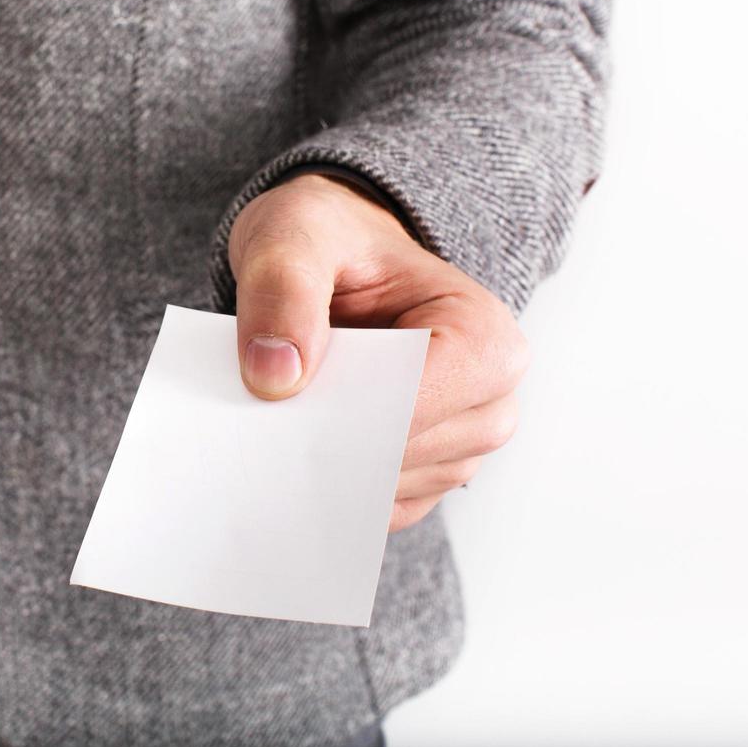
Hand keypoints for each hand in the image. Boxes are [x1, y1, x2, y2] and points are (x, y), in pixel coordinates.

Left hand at [227, 172, 528, 531]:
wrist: (334, 261)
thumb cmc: (329, 239)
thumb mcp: (293, 236)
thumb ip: (282, 291)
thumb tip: (274, 374)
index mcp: (483, 334)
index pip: (417, 402)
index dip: (345, 411)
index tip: (276, 404)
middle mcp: (490, 399)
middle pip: (403, 456)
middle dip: (327, 442)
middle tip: (257, 416)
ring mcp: (459, 447)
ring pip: (385, 491)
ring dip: (322, 468)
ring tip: (271, 422)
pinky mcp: (421, 477)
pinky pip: (370, 510)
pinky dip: (325, 490)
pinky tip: (286, 453)